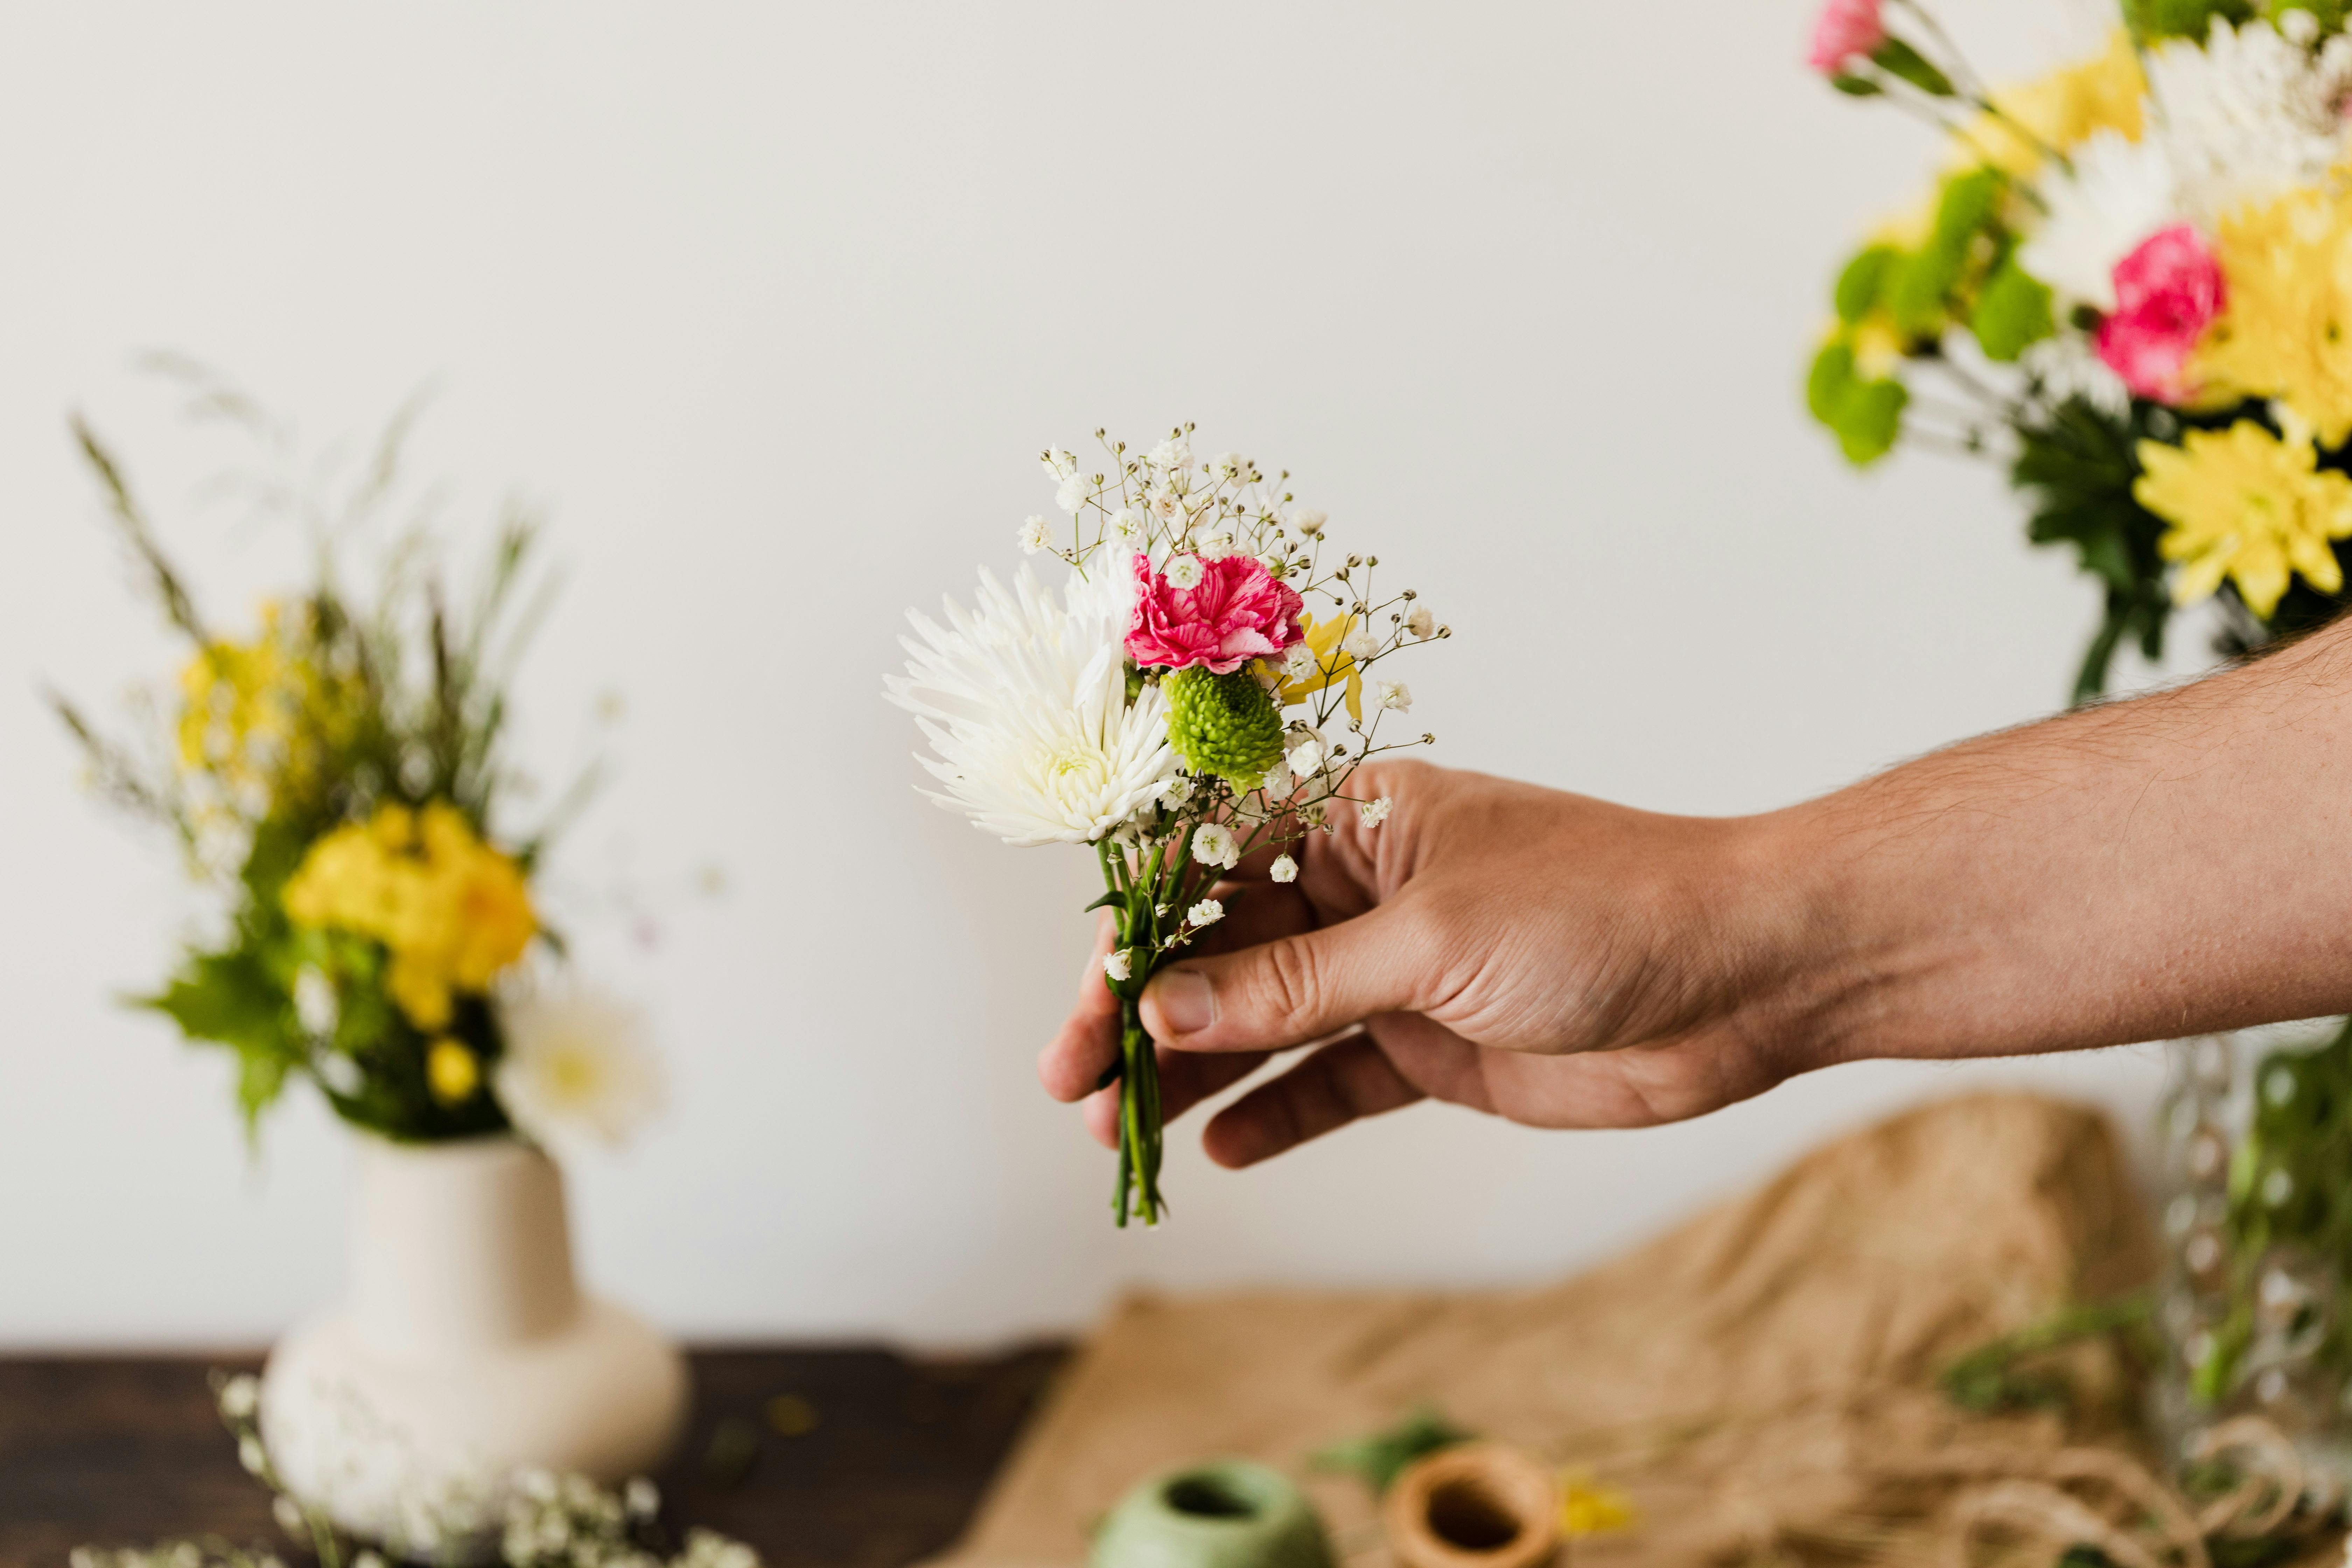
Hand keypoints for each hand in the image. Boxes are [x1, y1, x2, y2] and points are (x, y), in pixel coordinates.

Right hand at [1037, 761, 1817, 1168]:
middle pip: (1224, 961)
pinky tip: (1221, 1150)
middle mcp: (1365, 893)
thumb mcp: (1427, 942)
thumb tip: (1161, 1009)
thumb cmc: (1599, 911)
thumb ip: (1292, 984)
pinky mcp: (1438, 1045)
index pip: (1209, 878)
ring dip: (1197, 1079)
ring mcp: (1399, 974)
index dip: (1135, 947)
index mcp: (1356, 823)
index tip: (1081, 1019)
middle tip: (1078, 1097)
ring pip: (1267, 1029)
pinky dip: (1279, 1115)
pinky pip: (1334, 1082)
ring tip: (1126, 1139)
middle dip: (1147, 1026)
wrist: (1744, 974)